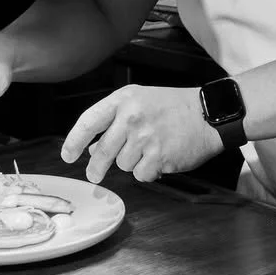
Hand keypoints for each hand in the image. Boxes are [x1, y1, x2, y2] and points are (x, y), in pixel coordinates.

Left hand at [61, 85, 221, 183]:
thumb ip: (114, 121)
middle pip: (102, 151)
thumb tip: (92, 147)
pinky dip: (148, 172)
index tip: (67, 156)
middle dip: (95, 168)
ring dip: (132, 163)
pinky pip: (141, 174)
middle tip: (94, 175)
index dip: (74, 141)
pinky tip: (160, 158)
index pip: (89, 121)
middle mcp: (131, 117)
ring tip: (149, 150)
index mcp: (123, 100)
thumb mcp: (139, 101)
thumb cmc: (174, 107)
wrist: (208, 114)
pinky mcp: (159, 156)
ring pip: (122, 164)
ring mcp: (145, 137)